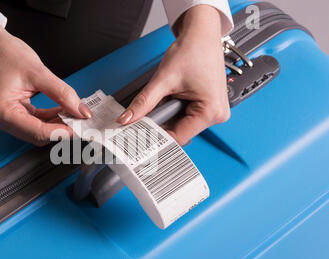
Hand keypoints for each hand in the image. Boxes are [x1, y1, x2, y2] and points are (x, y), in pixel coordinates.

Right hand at [0, 10, 91, 145]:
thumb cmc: (5, 54)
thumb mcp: (39, 72)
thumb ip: (63, 93)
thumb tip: (81, 111)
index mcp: (3, 112)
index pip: (38, 132)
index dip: (62, 131)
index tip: (80, 126)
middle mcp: (2, 120)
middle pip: (39, 135)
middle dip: (61, 129)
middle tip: (81, 120)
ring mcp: (6, 119)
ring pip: (39, 131)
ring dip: (58, 124)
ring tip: (74, 113)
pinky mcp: (13, 115)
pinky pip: (36, 123)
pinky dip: (51, 119)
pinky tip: (63, 110)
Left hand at [117, 5, 229, 145]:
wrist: (201, 35)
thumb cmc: (193, 50)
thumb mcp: (164, 79)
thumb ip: (144, 102)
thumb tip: (127, 119)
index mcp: (211, 111)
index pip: (178, 137)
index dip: (156, 137)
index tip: (139, 137)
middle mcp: (216, 114)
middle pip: (180, 132)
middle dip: (161, 124)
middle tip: (144, 117)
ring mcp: (213, 111)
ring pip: (181, 125)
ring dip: (167, 116)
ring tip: (164, 98)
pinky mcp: (208, 107)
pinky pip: (186, 117)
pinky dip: (174, 111)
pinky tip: (170, 99)